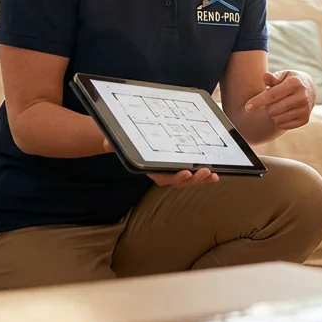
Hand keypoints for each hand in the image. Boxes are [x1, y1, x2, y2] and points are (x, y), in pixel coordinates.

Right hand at [102, 139, 218, 186]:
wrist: (121, 139)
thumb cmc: (118, 141)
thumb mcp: (111, 140)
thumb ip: (110, 143)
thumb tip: (107, 143)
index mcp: (148, 169)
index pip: (162, 178)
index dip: (175, 178)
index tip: (186, 172)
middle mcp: (160, 172)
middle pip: (179, 182)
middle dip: (193, 180)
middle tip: (206, 172)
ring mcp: (169, 169)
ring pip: (187, 179)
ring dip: (201, 179)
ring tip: (213, 174)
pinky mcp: (177, 164)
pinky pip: (191, 172)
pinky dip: (202, 174)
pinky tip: (215, 171)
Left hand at [244, 70, 314, 130]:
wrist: (310, 89)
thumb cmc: (290, 81)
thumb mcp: (283, 75)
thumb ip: (273, 78)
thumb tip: (265, 76)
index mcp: (295, 83)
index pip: (272, 95)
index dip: (258, 101)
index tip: (247, 107)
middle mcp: (302, 97)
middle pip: (273, 109)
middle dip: (267, 106)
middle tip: (272, 101)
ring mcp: (305, 109)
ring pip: (277, 119)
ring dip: (273, 114)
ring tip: (279, 105)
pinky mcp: (305, 119)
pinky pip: (283, 125)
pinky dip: (279, 120)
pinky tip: (284, 112)